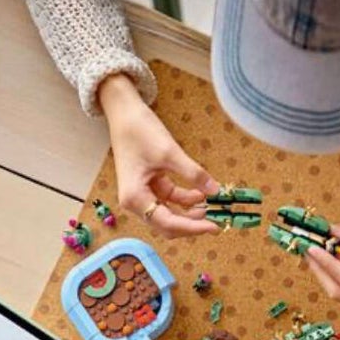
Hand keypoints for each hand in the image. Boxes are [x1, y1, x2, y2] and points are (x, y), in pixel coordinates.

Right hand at [98, 74, 219, 237]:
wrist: (124, 112)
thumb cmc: (139, 130)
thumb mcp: (169, 153)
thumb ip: (193, 174)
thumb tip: (215, 190)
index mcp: (135, 198)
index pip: (167, 223)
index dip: (192, 227)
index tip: (213, 226)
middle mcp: (135, 202)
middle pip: (167, 225)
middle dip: (191, 224)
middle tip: (215, 222)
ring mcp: (141, 195)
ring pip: (169, 215)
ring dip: (189, 213)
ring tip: (211, 206)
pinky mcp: (148, 187)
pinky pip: (169, 200)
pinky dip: (185, 200)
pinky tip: (201, 194)